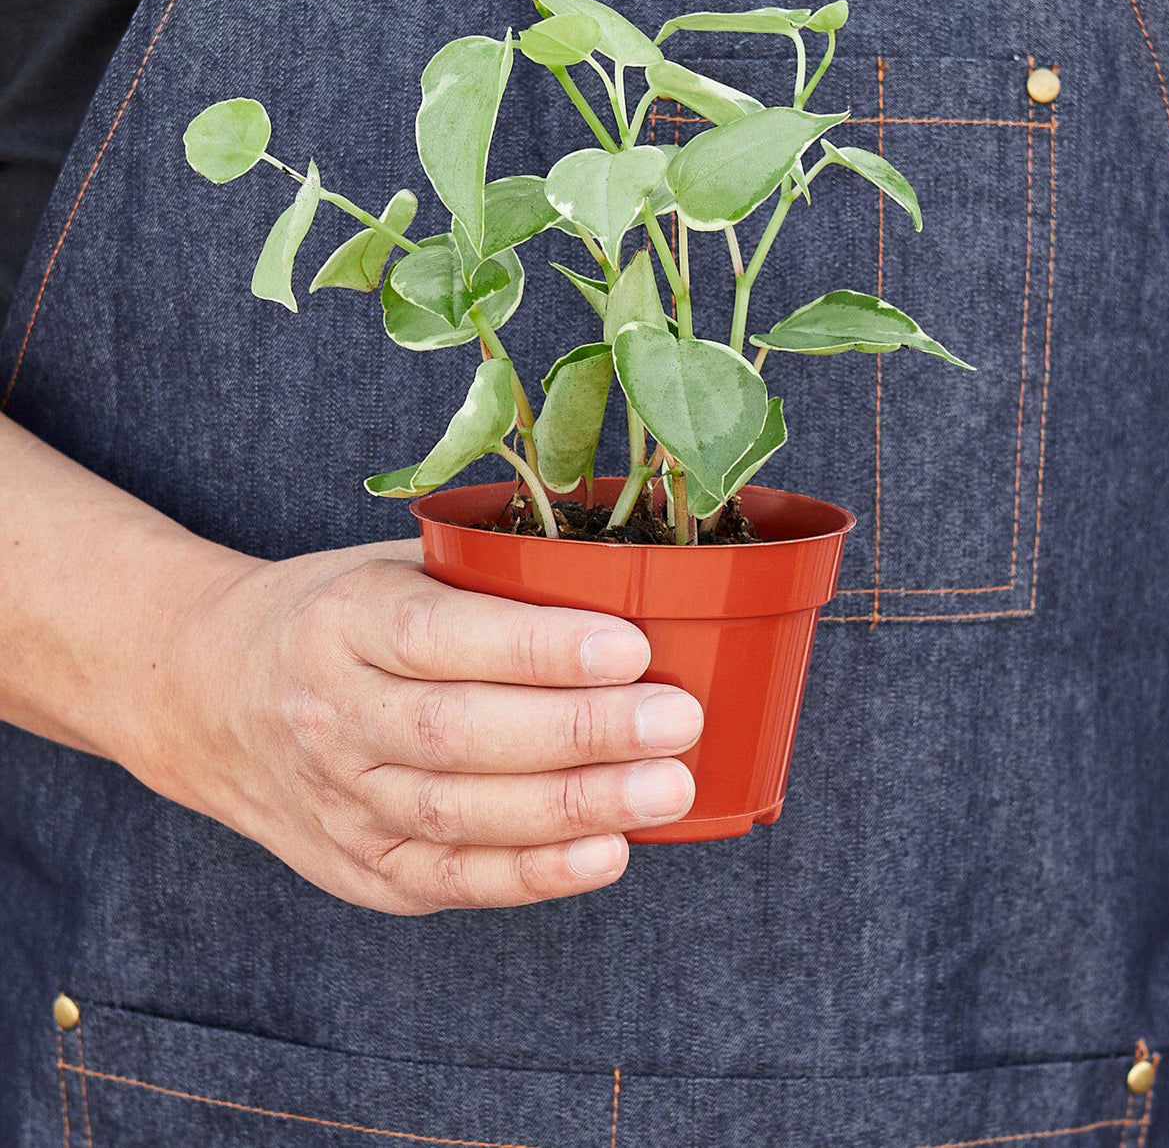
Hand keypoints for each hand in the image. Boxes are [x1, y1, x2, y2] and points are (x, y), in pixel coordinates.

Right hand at [140, 540, 701, 914]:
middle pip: (458, 732)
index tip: (631, 647)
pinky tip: (604, 855)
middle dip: (579, 732)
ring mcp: (338, 797)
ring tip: (665, 788)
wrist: (213, 695)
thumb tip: (632, 589)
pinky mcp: (356, 864)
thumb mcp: (392, 566)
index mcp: (342, 619)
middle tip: (676, 722)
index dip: (538, 648)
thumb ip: (485, 580)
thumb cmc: (340, 617)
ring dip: (572, 807)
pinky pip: (448, 880)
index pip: (441, 637)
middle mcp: (331, 712)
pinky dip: (531, 876)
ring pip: (458, 814)